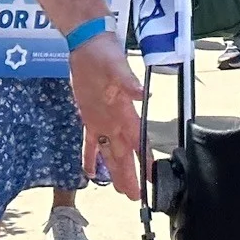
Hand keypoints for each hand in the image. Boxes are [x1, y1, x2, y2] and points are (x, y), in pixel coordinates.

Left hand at [68, 32, 144, 200]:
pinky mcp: (88, 115)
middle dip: (129, 173)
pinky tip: (89, 172)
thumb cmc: (106, 53)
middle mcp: (116, 119)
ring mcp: (102, 119)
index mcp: (125, 110)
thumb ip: (129, 82)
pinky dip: (89, 156)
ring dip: (114, 170)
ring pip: (109, 151)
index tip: (151, 178)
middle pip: (124, 152)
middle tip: (133, 196)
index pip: (138, 140)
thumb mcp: (116, 65)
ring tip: (120, 190)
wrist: (89, 44)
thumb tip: (144, 94)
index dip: (144, 159)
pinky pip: (90, 141)